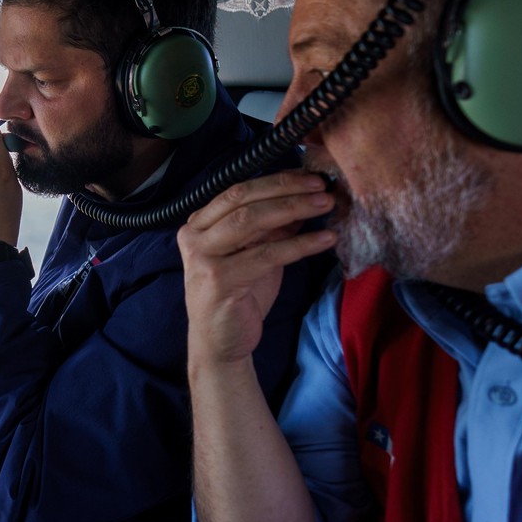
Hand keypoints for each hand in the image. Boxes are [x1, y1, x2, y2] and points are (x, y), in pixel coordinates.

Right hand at [179, 171, 335, 374]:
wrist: (221, 344)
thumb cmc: (238, 297)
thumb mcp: (255, 254)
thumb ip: (272, 227)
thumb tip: (306, 196)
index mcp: (199, 224)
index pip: (239, 191)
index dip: (277, 181)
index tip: (311, 177)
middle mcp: (194, 235)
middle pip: (243, 199)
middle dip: (287, 189)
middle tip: (323, 188)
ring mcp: (203, 257)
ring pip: (251, 221)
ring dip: (294, 209)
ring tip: (327, 206)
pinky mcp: (219, 280)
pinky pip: (267, 254)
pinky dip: (300, 244)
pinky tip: (325, 239)